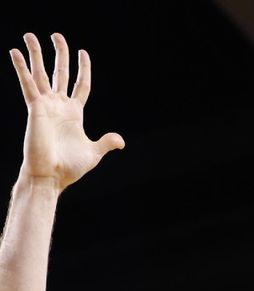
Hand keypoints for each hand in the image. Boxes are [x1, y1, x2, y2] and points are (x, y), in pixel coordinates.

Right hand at [10, 33, 123, 191]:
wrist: (52, 176)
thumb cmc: (70, 167)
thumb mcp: (93, 153)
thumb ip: (106, 143)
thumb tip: (121, 141)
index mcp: (75, 114)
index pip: (81, 85)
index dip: (82, 69)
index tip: (83, 52)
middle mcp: (59, 106)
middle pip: (61, 73)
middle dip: (59, 54)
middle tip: (57, 36)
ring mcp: (46, 105)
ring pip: (41, 73)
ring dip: (35, 54)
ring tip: (30, 34)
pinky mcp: (35, 108)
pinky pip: (28, 84)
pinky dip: (22, 68)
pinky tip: (16, 52)